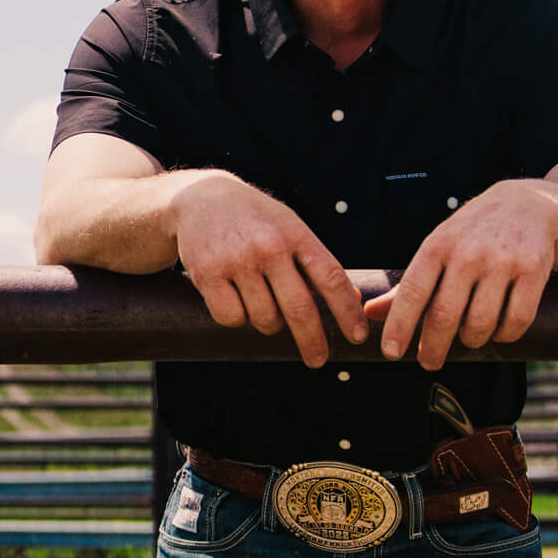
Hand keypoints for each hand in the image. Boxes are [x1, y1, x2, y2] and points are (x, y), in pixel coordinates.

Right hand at [170, 172, 367, 367]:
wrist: (199, 197)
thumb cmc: (254, 220)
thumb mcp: (290, 228)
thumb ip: (316, 262)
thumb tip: (352, 298)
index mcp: (296, 235)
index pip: (331, 278)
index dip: (347, 312)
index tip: (358, 336)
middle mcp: (269, 247)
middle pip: (299, 308)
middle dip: (312, 341)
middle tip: (318, 359)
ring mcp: (238, 261)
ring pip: (264, 319)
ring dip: (267, 323)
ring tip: (261, 302)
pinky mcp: (208, 274)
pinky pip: (231, 318)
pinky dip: (236, 318)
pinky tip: (233, 297)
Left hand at [363, 180, 557, 370]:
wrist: (528, 205)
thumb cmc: (473, 234)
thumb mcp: (437, 248)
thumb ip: (407, 285)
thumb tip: (371, 313)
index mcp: (437, 246)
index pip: (412, 293)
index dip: (399, 326)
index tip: (391, 353)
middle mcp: (468, 253)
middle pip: (444, 316)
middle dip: (433, 348)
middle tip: (429, 362)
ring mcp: (502, 261)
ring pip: (480, 324)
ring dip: (471, 341)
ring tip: (468, 338)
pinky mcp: (533, 271)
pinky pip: (516, 321)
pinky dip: (505, 336)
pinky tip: (498, 331)